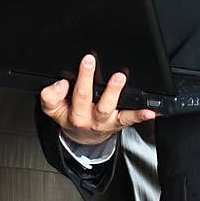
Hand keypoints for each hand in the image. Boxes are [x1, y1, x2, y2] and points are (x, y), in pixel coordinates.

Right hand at [40, 53, 155, 145]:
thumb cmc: (72, 117)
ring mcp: (102, 121)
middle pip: (82, 98)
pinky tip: (149, 110)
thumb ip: (50, 96)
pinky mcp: (118, 123)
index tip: (62, 80)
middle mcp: (83, 117)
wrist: (84, 138)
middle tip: (88, 62)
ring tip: (118, 78)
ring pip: (106, 107)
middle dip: (85, 79)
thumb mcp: (54, 110)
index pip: (55, 102)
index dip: (56, 91)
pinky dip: (140, 115)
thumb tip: (60, 83)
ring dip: (112, 91)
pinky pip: (129, 119)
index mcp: (67, 112)